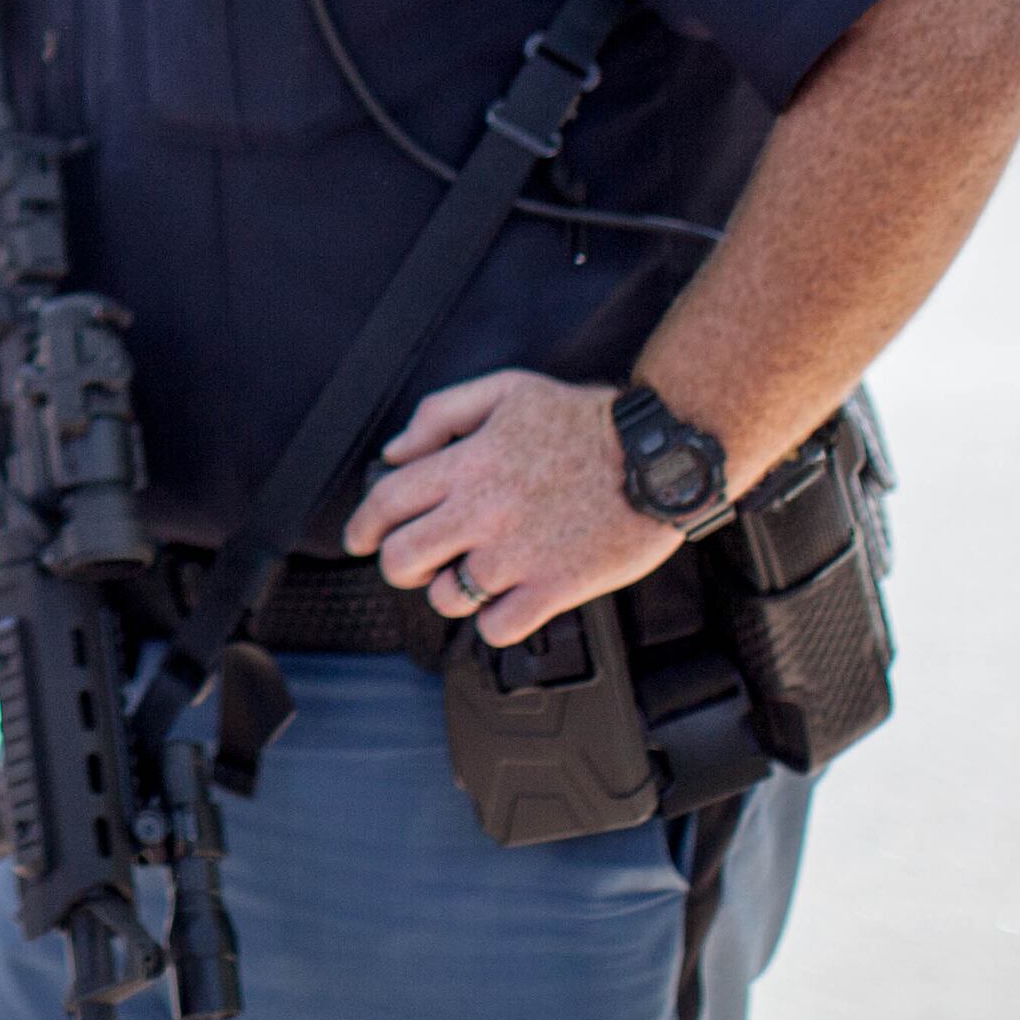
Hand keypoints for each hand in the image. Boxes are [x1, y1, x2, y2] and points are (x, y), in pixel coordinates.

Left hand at [341, 369, 682, 647]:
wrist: (661, 457)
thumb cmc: (586, 421)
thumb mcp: (506, 391)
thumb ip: (440, 414)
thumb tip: (396, 451)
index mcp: (466, 465)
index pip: (386, 502)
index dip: (362, 525)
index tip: (358, 540)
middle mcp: (483, 513)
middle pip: (403, 558)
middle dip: (396, 565)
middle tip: (411, 563)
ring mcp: (518, 555)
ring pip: (447, 597)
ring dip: (448, 592)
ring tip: (467, 577)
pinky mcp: (556, 588)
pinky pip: (497, 628)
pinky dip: (492, 622)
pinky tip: (504, 602)